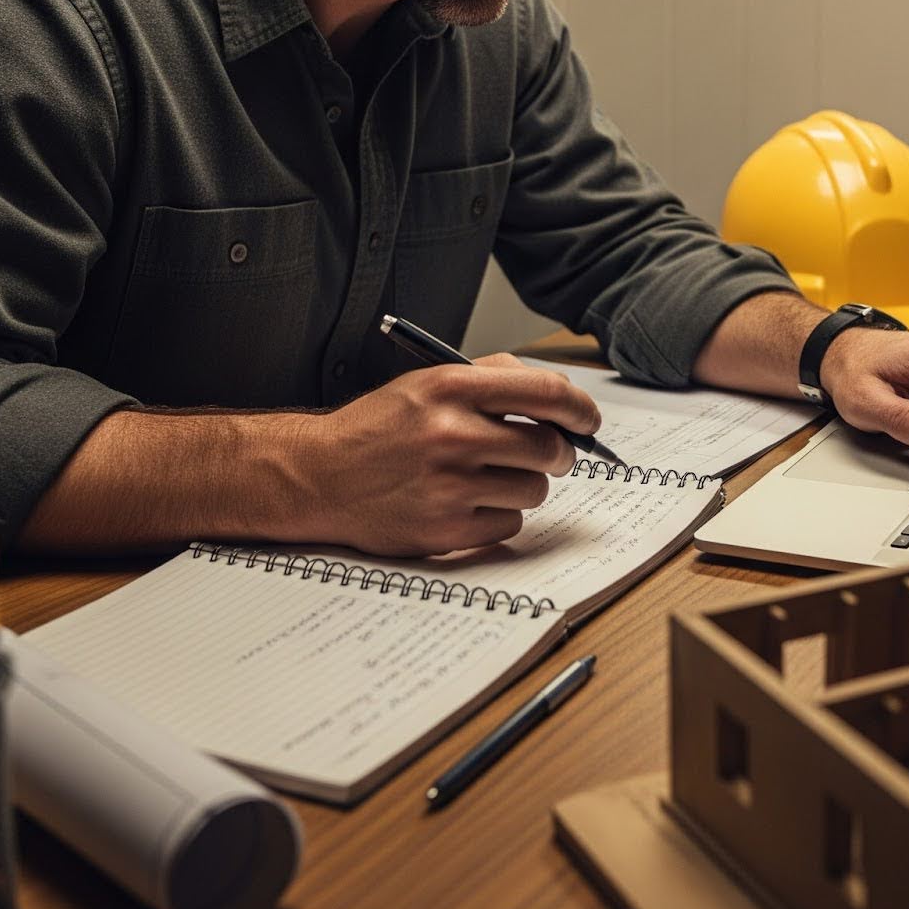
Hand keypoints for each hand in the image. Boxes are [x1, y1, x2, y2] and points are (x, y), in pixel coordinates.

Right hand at [296, 353, 601, 554]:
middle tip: (548, 454)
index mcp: (452, 387)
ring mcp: (449, 485)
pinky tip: (467, 503)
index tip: (589, 420)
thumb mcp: (429, 382)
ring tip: (489, 477)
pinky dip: (499, 516)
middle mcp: (451, 433)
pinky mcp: (445, 529)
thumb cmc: (380, 428)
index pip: (546, 392)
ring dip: (525, 484)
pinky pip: (509, 524)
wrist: (319, 475)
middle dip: (559, 453)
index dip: (580, 408)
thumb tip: (559, 398)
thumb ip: (492, 379)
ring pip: (534, 489)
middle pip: (549, 447)